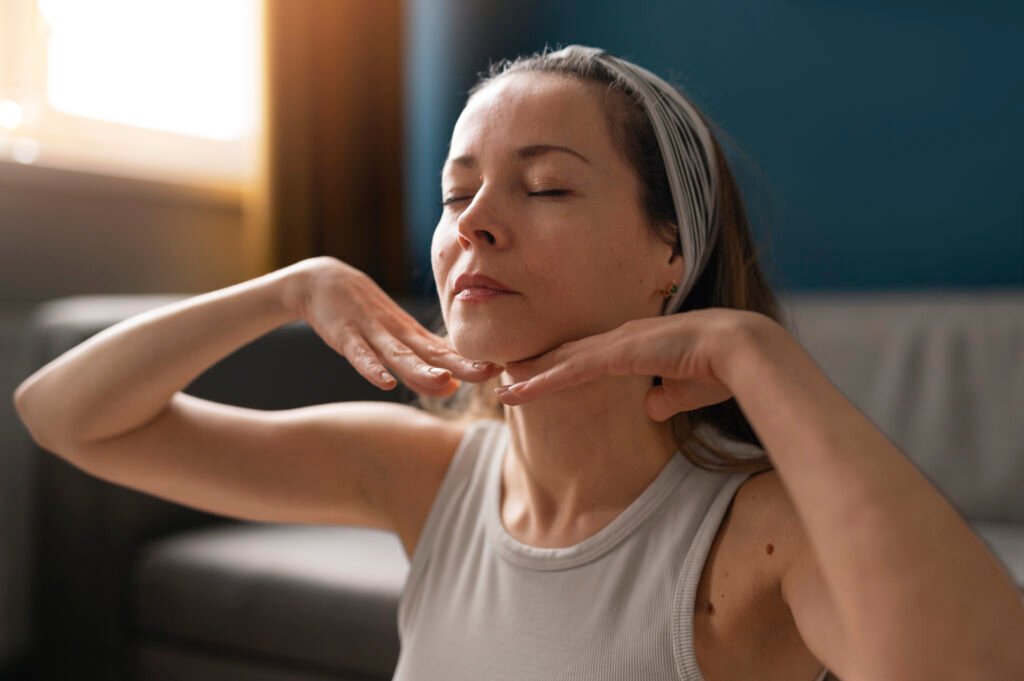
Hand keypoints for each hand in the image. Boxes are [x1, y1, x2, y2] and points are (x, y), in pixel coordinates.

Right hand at [295, 257, 501, 395]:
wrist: (324, 280)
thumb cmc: (364, 314)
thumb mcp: (395, 337)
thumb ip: (420, 363)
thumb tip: (451, 388)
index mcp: (411, 335)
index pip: (446, 353)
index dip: (471, 362)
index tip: (502, 369)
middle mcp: (397, 333)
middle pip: (432, 354)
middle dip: (460, 365)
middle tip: (490, 373)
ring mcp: (372, 333)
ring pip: (399, 355)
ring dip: (421, 370)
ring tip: (444, 382)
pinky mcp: (345, 335)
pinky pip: (360, 355)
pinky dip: (372, 369)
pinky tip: (386, 383)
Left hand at [495, 309, 764, 420]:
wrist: (740, 351)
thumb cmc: (719, 370)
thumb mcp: (685, 391)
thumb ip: (664, 398)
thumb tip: (649, 407)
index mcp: (637, 344)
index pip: (589, 355)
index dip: (561, 363)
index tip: (537, 373)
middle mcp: (622, 338)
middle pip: (568, 352)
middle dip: (536, 364)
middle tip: (505, 375)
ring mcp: (618, 343)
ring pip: (562, 360)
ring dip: (530, 375)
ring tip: (500, 388)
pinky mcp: (619, 354)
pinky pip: (571, 371)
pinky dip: (542, 382)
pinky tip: (518, 391)